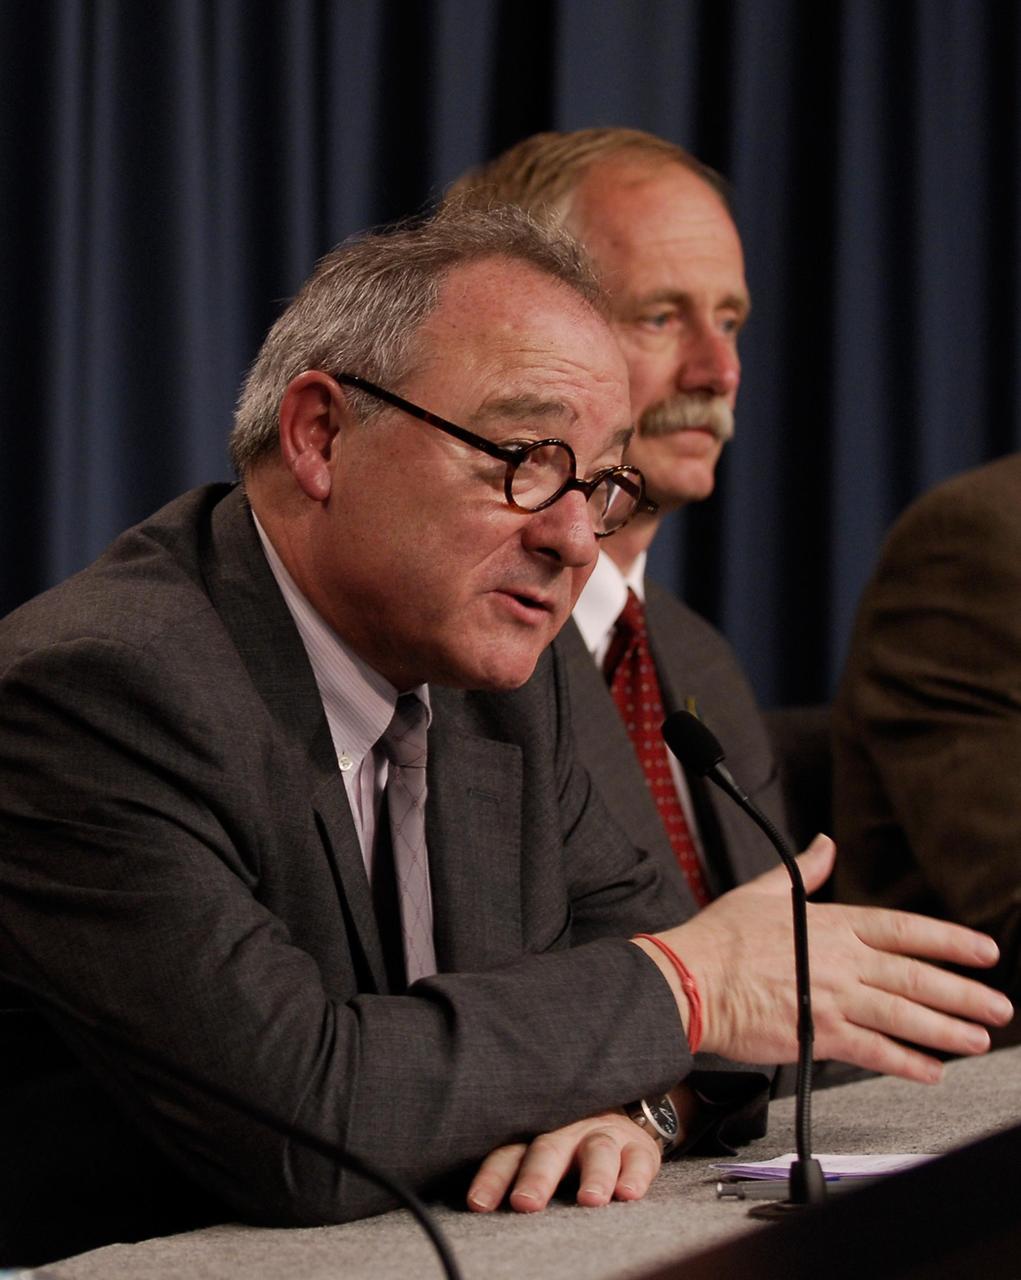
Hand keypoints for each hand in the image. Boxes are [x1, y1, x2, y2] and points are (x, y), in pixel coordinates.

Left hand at [466, 1109, 660, 1213]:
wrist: (621, 1116)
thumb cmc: (569, 1144)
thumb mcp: (540, 1150)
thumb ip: (516, 1169)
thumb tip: (475, 1207)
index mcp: (537, 1135)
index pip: (509, 1154)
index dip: (493, 1177)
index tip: (478, 1203)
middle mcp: (568, 1131)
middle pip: (549, 1149)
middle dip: (537, 1176)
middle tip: (525, 1202)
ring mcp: (605, 1135)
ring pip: (598, 1150)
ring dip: (594, 1175)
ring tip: (589, 1199)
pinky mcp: (639, 1147)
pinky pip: (639, 1159)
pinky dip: (635, 1175)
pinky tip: (628, 1193)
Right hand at [643, 835, 1013, 1082]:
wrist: (690, 978)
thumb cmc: (721, 938)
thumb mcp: (764, 891)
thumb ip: (805, 870)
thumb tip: (825, 845)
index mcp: (831, 923)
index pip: (904, 929)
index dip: (949, 940)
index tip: (982, 951)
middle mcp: (840, 960)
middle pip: (915, 976)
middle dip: (963, 992)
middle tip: (997, 1006)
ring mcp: (831, 998)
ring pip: (904, 1015)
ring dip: (946, 1029)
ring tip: (976, 1038)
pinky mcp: (817, 1034)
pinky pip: (873, 1051)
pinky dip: (906, 1062)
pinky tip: (930, 1070)